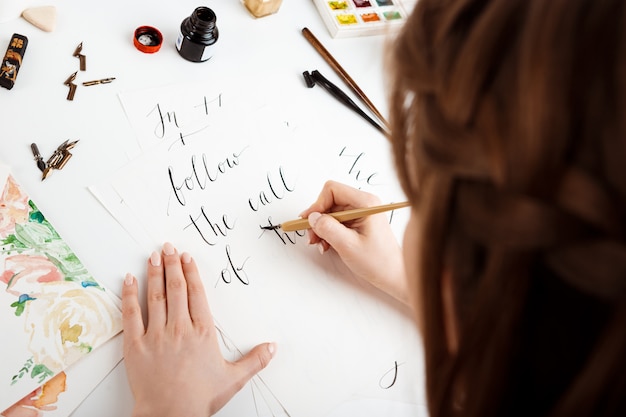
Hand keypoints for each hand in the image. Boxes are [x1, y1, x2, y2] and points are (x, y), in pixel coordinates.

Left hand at [121, 242, 274, 416]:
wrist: (170, 416)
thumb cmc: (199, 399)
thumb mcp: (233, 379)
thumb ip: (254, 360)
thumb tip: (272, 347)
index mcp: (202, 332)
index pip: (196, 294)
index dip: (191, 272)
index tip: (187, 257)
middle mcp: (179, 328)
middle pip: (175, 289)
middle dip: (172, 265)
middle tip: (168, 247)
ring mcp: (156, 335)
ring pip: (155, 296)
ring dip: (154, 273)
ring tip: (153, 256)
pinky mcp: (136, 345)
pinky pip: (131, 314)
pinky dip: (130, 295)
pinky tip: (129, 280)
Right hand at [300, 181, 409, 305]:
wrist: (394, 276)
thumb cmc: (378, 261)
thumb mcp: (348, 245)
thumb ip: (328, 228)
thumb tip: (312, 217)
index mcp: (366, 203)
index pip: (332, 190)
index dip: (317, 204)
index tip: (309, 221)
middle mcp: (364, 204)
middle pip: (330, 201)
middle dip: (318, 219)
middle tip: (312, 237)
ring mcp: (361, 213)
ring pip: (331, 213)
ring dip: (322, 228)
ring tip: (320, 244)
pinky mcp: (359, 223)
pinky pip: (337, 222)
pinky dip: (329, 233)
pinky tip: (327, 246)